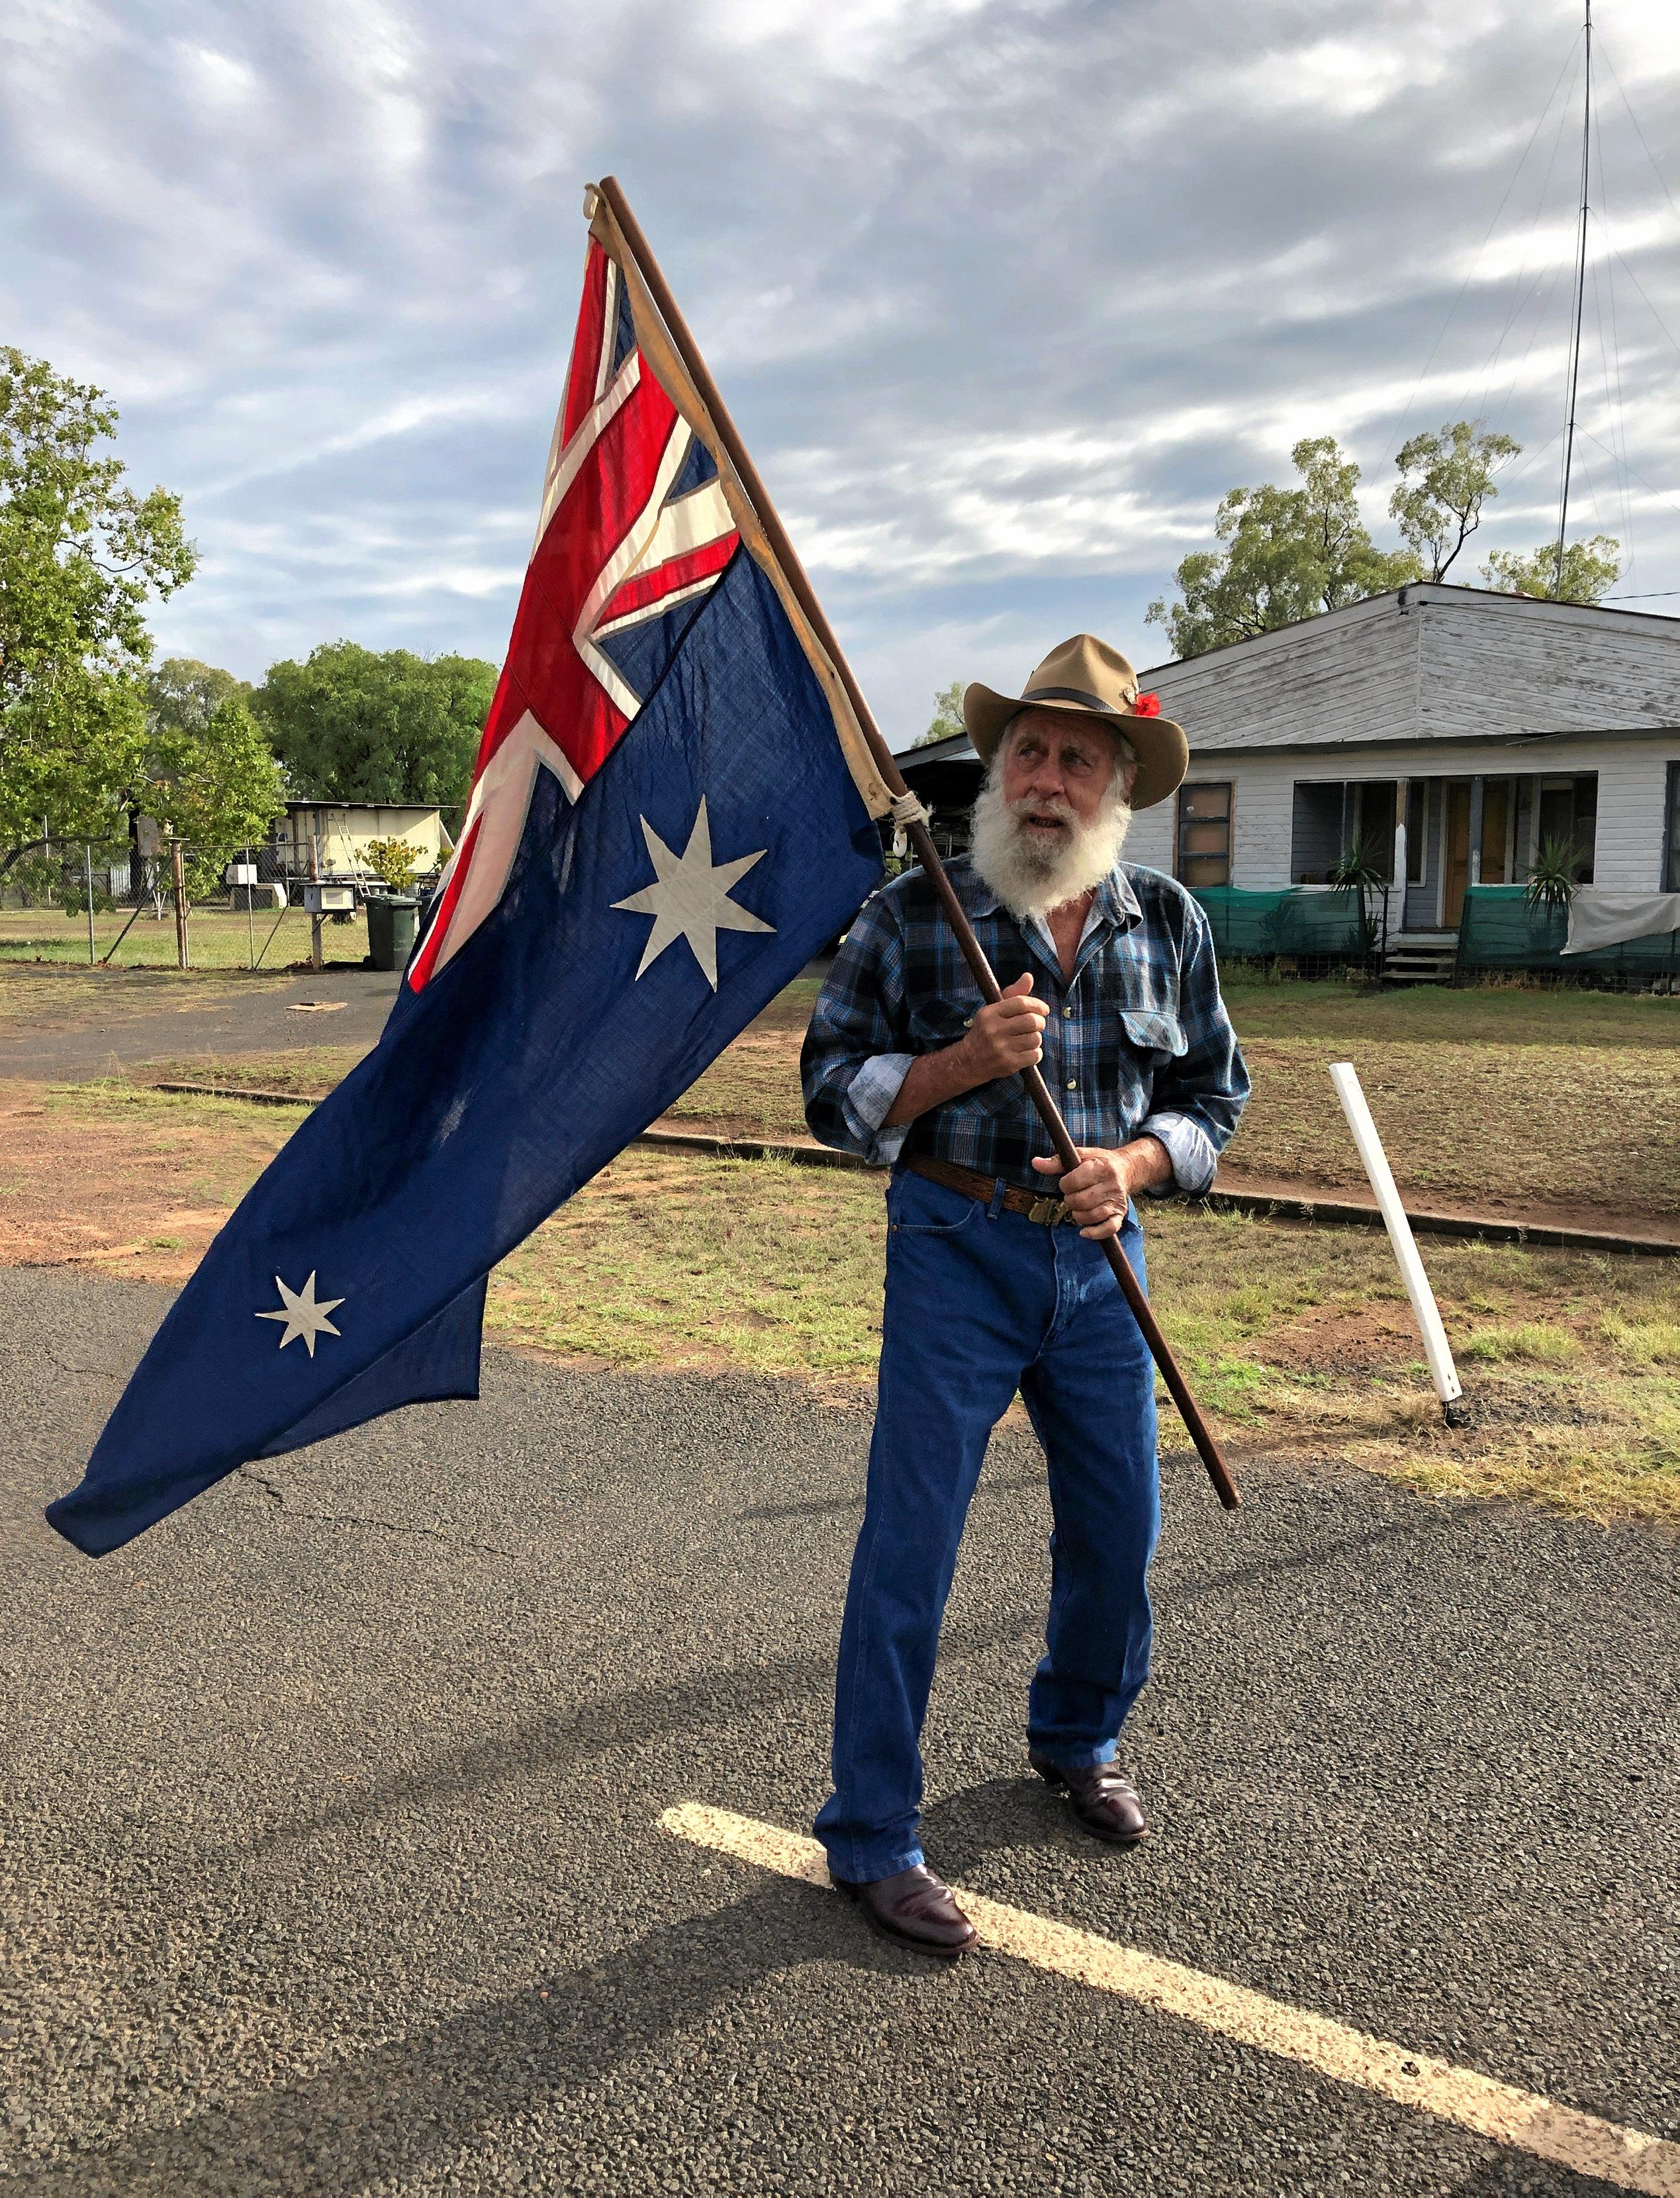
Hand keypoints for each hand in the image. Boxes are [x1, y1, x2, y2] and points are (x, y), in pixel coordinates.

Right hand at [959, 972, 1048, 1081]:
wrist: (968, 1061)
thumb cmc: (986, 1031)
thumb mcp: (994, 1010)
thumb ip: (1013, 994)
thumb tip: (1029, 976)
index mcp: (989, 1013)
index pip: (1021, 1003)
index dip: (1037, 1005)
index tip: (1044, 1009)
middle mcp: (993, 1030)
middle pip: (1032, 1021)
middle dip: (1040, 1022)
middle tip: (1038, 1025)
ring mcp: (1000, 1048)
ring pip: (1035, 1038)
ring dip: (1037, 1038)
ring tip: (1029, 1039)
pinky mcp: (1008, 1064)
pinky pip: (1035, 1055)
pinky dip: (1035, 1053)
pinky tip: (1027, 1052)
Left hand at [1031, 1139, 1169, 1240]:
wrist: (1126, 1169)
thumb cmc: (1099, 1162)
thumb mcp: (1080, 1156)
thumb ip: (1056, 1161)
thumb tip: (1035, 1163)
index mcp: (1101, 1168)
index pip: (1074, 1182)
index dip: (1065, 1184)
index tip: (1068, 1182)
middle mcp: (1112, 1185)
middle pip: (1081, 1201)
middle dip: (1070, 1200)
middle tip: (1073, 1195)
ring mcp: (1117, 1201)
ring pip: (1091, 1215)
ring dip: (1078, 1214)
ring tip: (1079, 1207)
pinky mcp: (1120, 1214)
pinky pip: (1109, 1229)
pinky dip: (1095, 1233)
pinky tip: (1083, 1232)